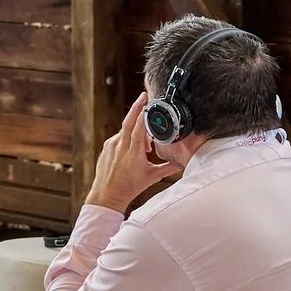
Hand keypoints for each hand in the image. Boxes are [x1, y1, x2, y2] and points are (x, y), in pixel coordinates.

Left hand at [89, 95, 179, 213]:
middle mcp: (121, 146)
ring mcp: (111, 146)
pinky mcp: (106, 147)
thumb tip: (184, 162)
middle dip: (137, 107)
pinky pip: (119, 137)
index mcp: (133, 152)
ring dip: (136, 130)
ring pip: (125, 130)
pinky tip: (136, 147)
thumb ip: (169, 168)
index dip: (144, 114)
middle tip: (144, 96)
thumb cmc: (130, 187)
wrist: (107, 194)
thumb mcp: (153, 177)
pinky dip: (128, 137)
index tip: (149, 102)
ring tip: (147, 144)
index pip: (139, 128)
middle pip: (128, 121)